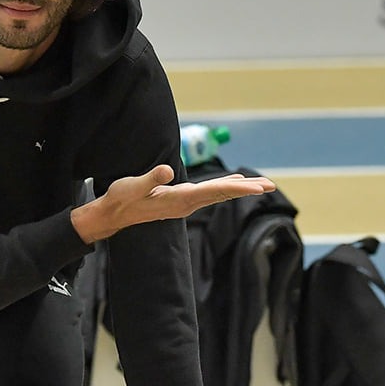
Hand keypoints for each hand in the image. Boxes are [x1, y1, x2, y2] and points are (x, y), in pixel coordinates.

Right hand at [73, 165, 275, 243]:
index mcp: (180, 200)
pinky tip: (234, 181)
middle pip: (222, 195)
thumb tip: (168, 170)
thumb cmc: (121, 199)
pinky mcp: (181, 200)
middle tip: (271, 186)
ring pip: (218, 194)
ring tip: (261, 185)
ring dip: (239, 189)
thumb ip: (150, 178)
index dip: (237, 187)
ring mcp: (185, 203)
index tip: (257, 187)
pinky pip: (210, 193)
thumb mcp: (132, 186)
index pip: (215, 192)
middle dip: (247, 190)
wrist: (114, 215)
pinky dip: (225, 186)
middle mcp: (187, 203)